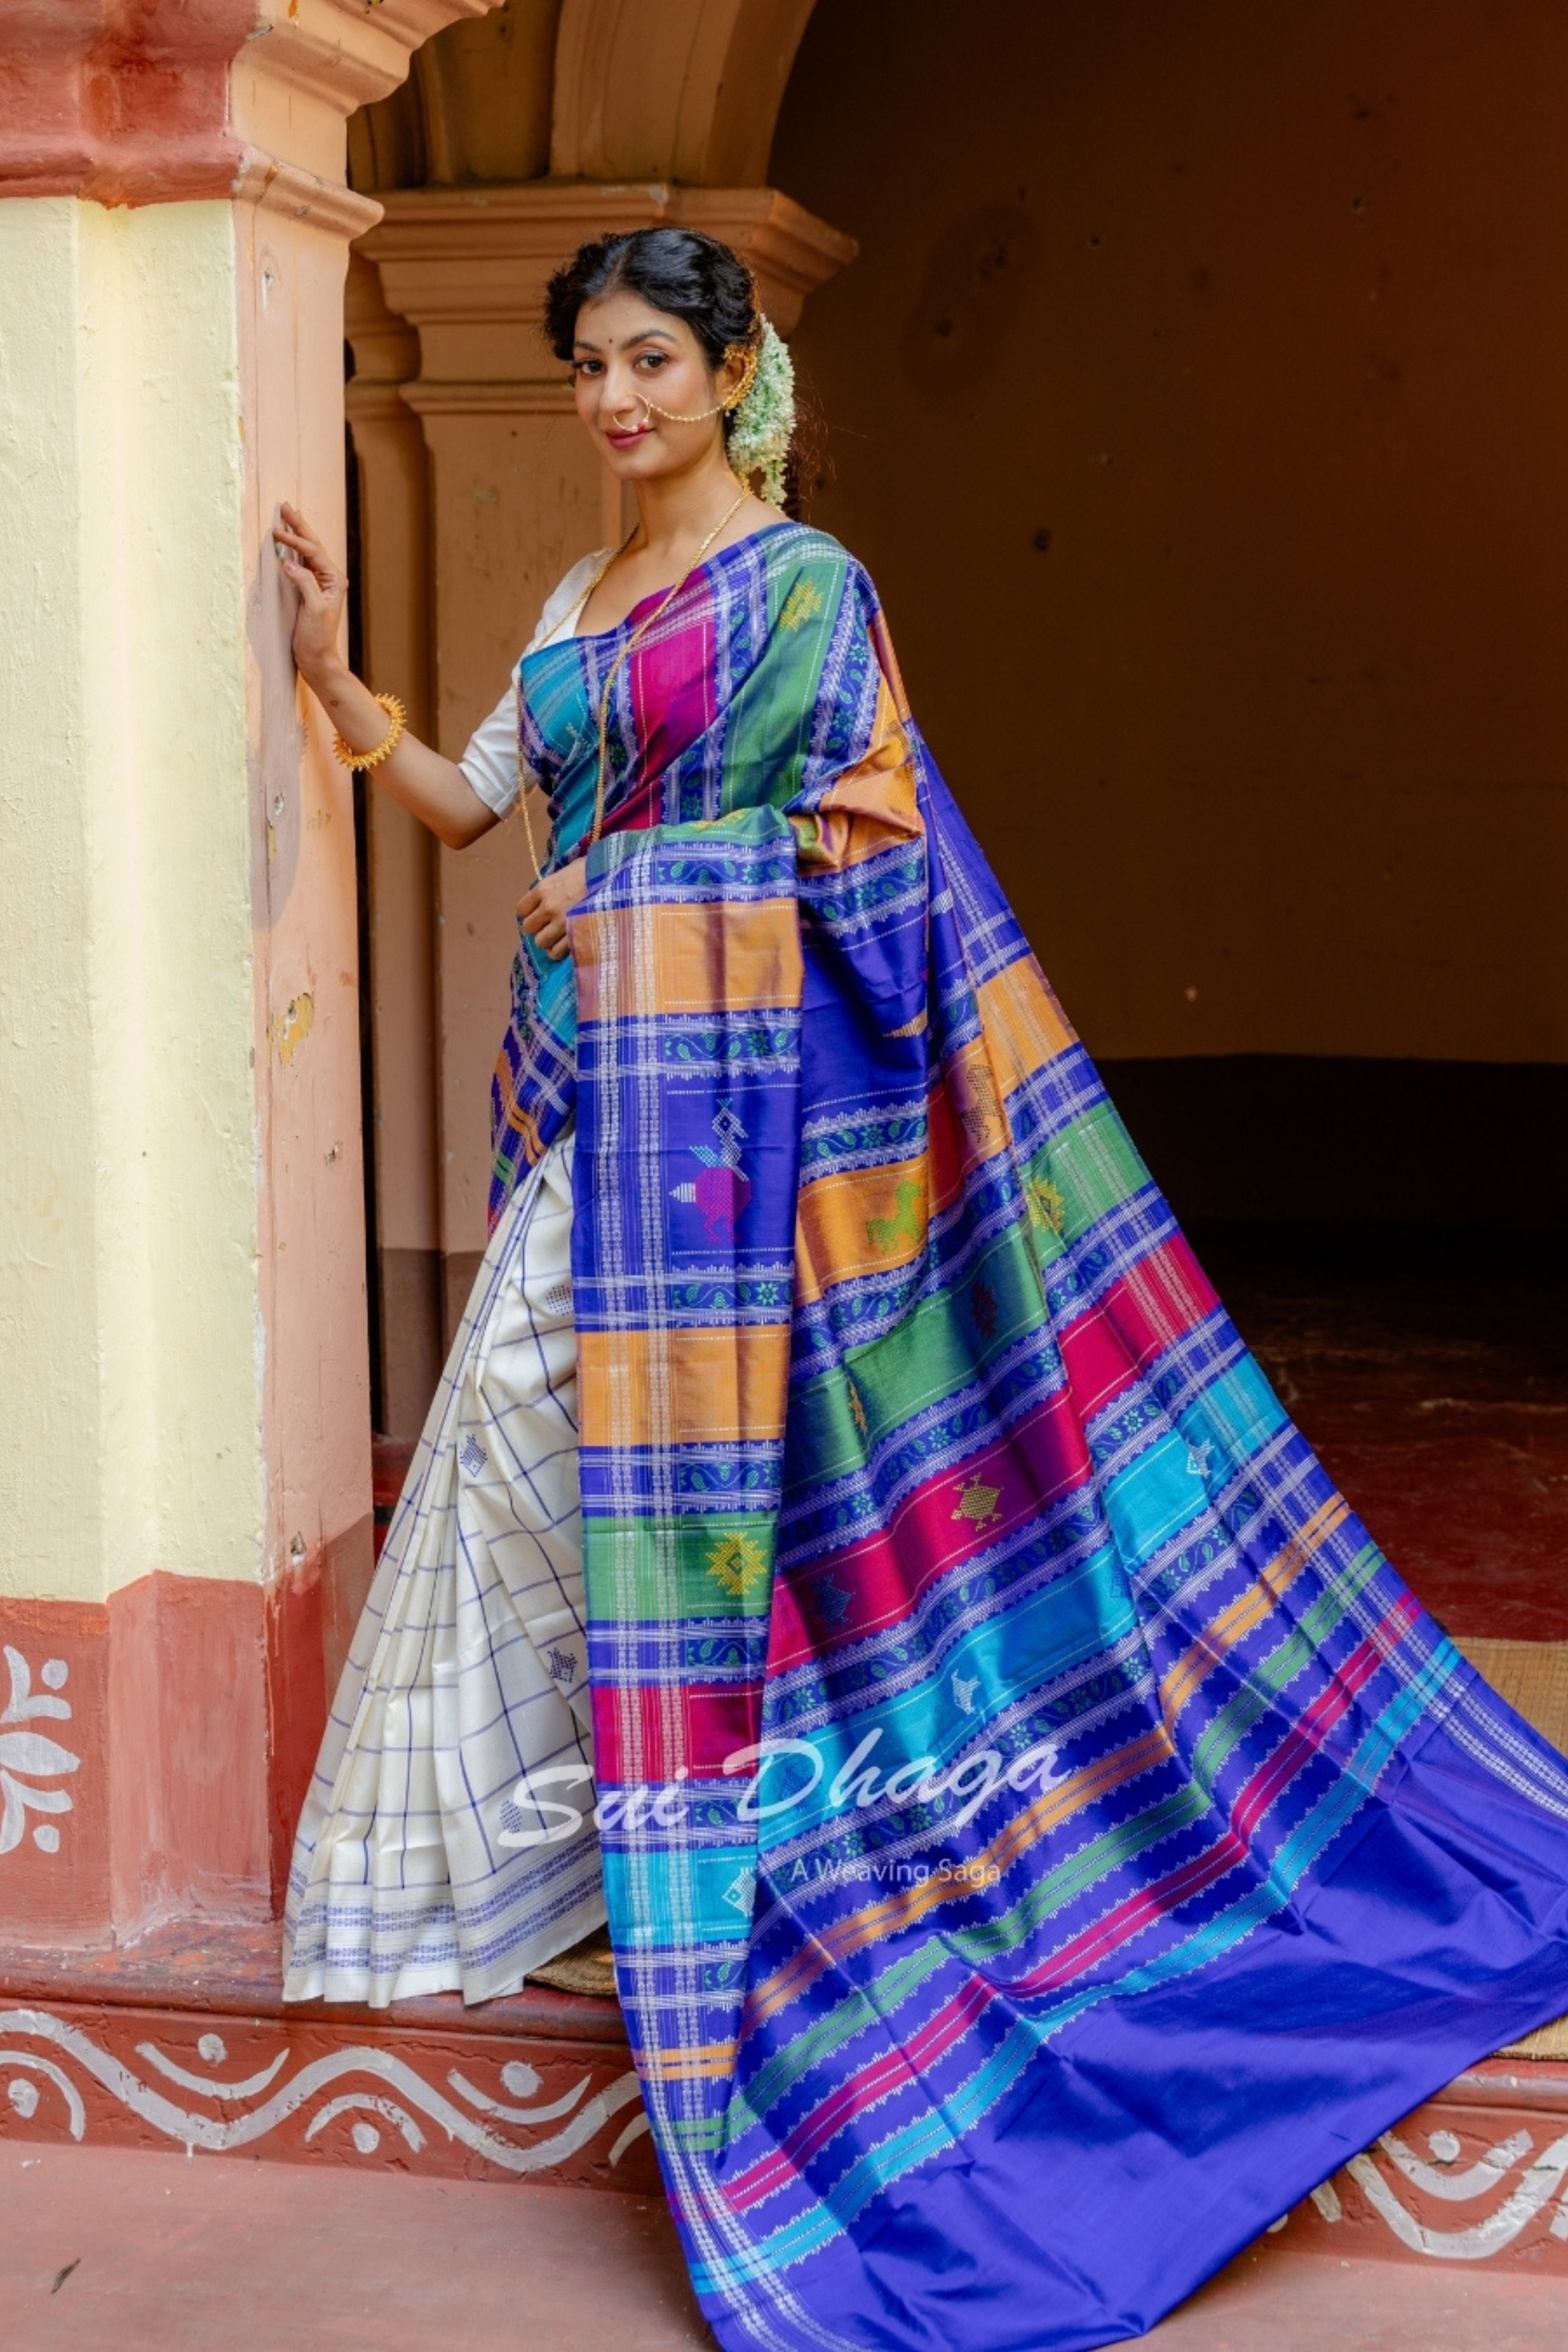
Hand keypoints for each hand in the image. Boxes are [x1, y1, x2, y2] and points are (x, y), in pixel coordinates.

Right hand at [273, 503, 346, 686]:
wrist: (317, 658)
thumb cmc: (317, 637)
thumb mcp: (313, 609)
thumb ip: (304, 583)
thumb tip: (289, 563)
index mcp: (333, 580)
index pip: (312, 552)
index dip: (295, 540)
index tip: (276, 531)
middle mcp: (329, 579)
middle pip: (312, 545)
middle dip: (298, 526)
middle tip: (285, 506)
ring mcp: (320, 583)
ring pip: (307, 552)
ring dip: (296, 534)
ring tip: (285, 517)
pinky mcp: (309, 590)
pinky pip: (301, 563)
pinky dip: (292, 550)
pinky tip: (286, 543)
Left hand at [518, 859, 588, 960]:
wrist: (618, 880)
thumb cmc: (594, 871)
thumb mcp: (569, 870)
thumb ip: (554, 885)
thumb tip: (548, 894)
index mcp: (544, 889)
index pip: (521, 909)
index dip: (530, 913)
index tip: (540, 913)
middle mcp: (548, 907)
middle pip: (528, 928)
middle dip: (539, 927)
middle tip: (550, 925)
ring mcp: (561, 923)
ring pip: (541, 942)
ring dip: (549, 941)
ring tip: (559, 936)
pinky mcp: (574, 936)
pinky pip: (556, 952)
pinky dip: (560, 951)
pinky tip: (567, 944)